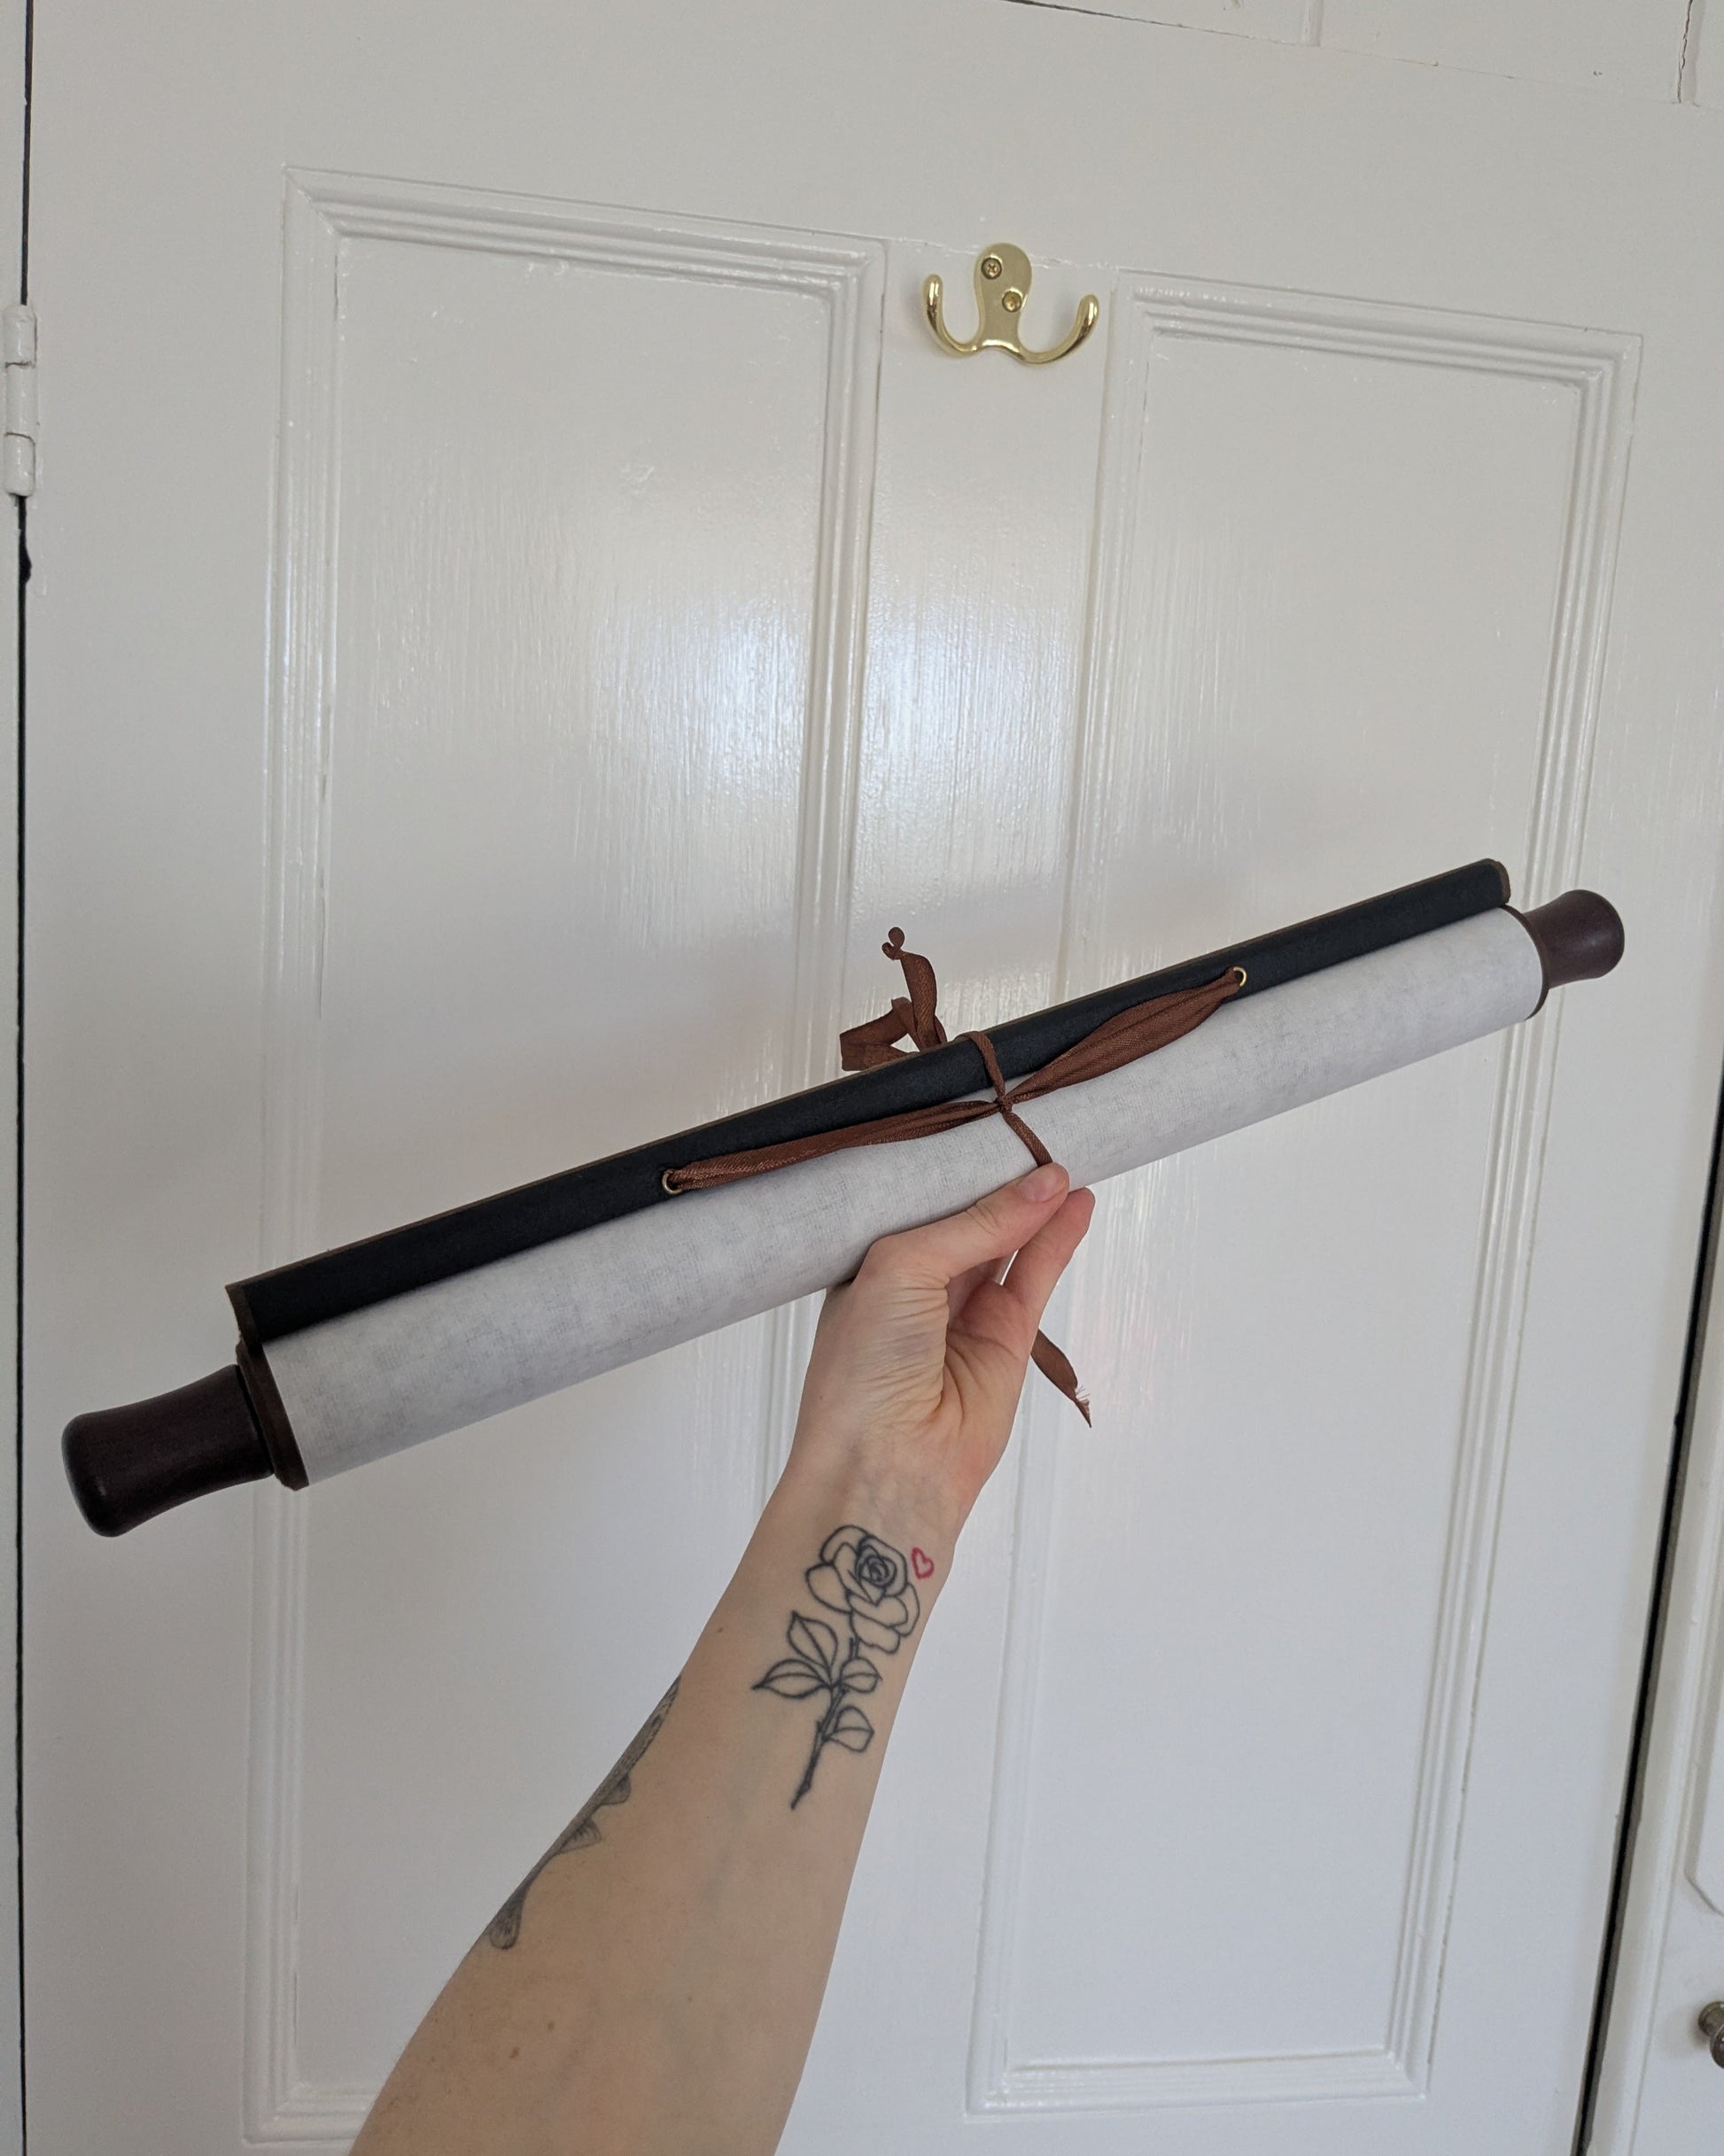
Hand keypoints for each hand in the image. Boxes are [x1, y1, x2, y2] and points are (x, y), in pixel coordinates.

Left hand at [787, 1163, 1094, 1542]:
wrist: (886, 1467)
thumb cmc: (861, 1372)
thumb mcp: (902, 1268)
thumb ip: (975, 1224)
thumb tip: (1043, 1184)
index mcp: (869, 1265)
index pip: (918, 1202)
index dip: (953, 1167)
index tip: (988, 1124)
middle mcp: (914, 1288)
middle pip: (968, 1219)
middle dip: (1000, 1180)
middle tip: (1035, 1129)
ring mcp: (962, 1315)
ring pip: (1008, 1244)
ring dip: (1037, 1205)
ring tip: (1067, 1154)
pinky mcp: (1005, 1342)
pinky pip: (1036, 1277)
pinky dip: (1058, 1239)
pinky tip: (1075, 1202)